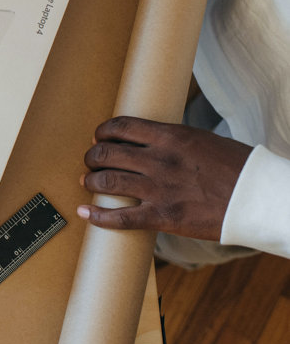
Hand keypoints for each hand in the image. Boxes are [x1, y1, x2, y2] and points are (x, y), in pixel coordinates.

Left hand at [78, 116, 253, 240]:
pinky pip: (121, 217)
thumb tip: (147, 142)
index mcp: (170, 137)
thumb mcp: (201, 140)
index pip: (121, 126)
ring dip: (92, 181)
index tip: (99, 137)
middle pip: (107, 153)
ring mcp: (160, 189)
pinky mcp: (163, 217)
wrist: (258, 198)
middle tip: (90, 161)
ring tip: (88, 181)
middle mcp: (160, 160)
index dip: (103, 132)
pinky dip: (98, 216)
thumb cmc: (236, 168)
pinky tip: (85, 212)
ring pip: (108, 182)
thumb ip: (171, 141)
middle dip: (92, 156)